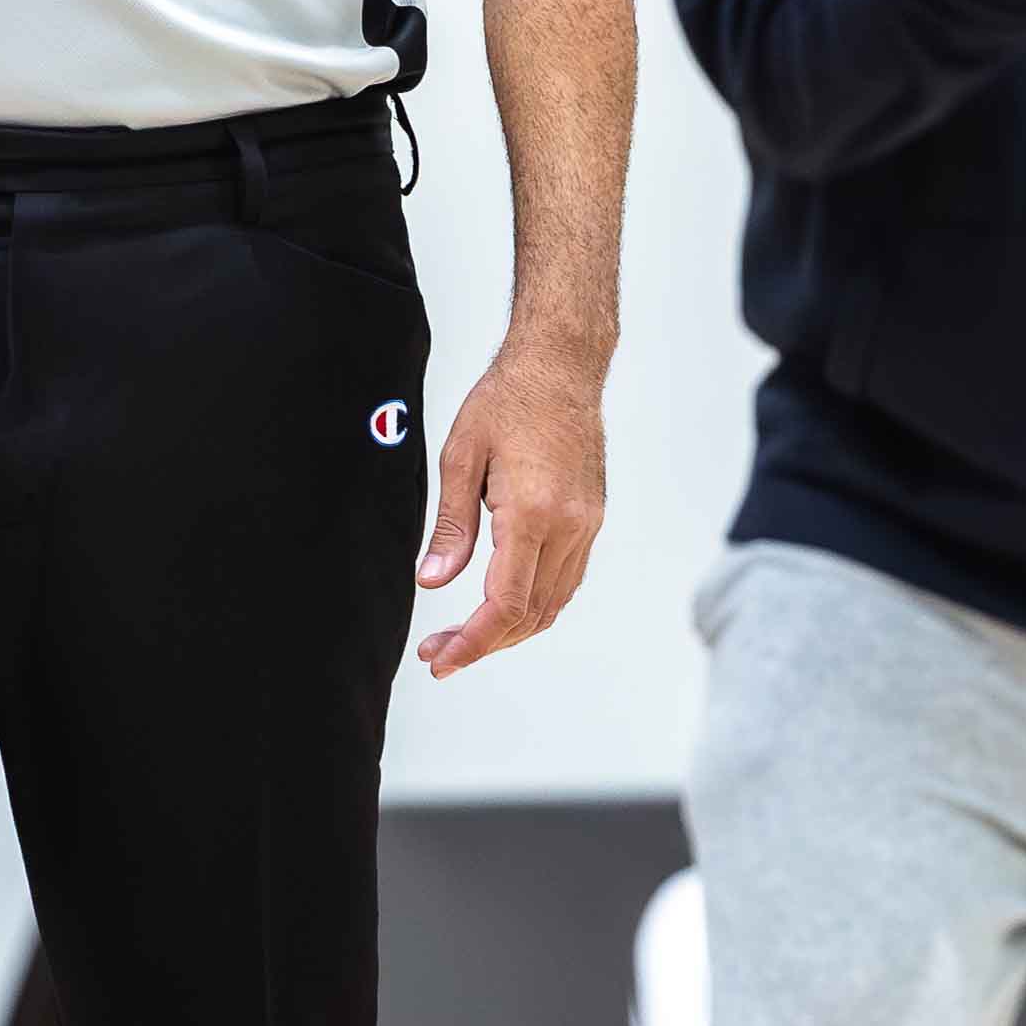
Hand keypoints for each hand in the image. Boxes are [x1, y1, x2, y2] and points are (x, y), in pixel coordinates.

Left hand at [413, 337, 606, 679]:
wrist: (562, 366)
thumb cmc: (507, 401)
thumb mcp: (461, 457)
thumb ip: (450, 527)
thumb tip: (433, 581)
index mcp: (534, 513)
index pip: (506, 604)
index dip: (472, 642)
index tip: (440, 659)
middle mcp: (569, 527)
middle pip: (530, 615)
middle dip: (483, 644)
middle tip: (438, 653)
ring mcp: (587, 525)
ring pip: (553, 605)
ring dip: (510, 631)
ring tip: (464, 638)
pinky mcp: (592, 520)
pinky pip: (566, 581)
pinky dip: (534, 606)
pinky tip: (503, 606)